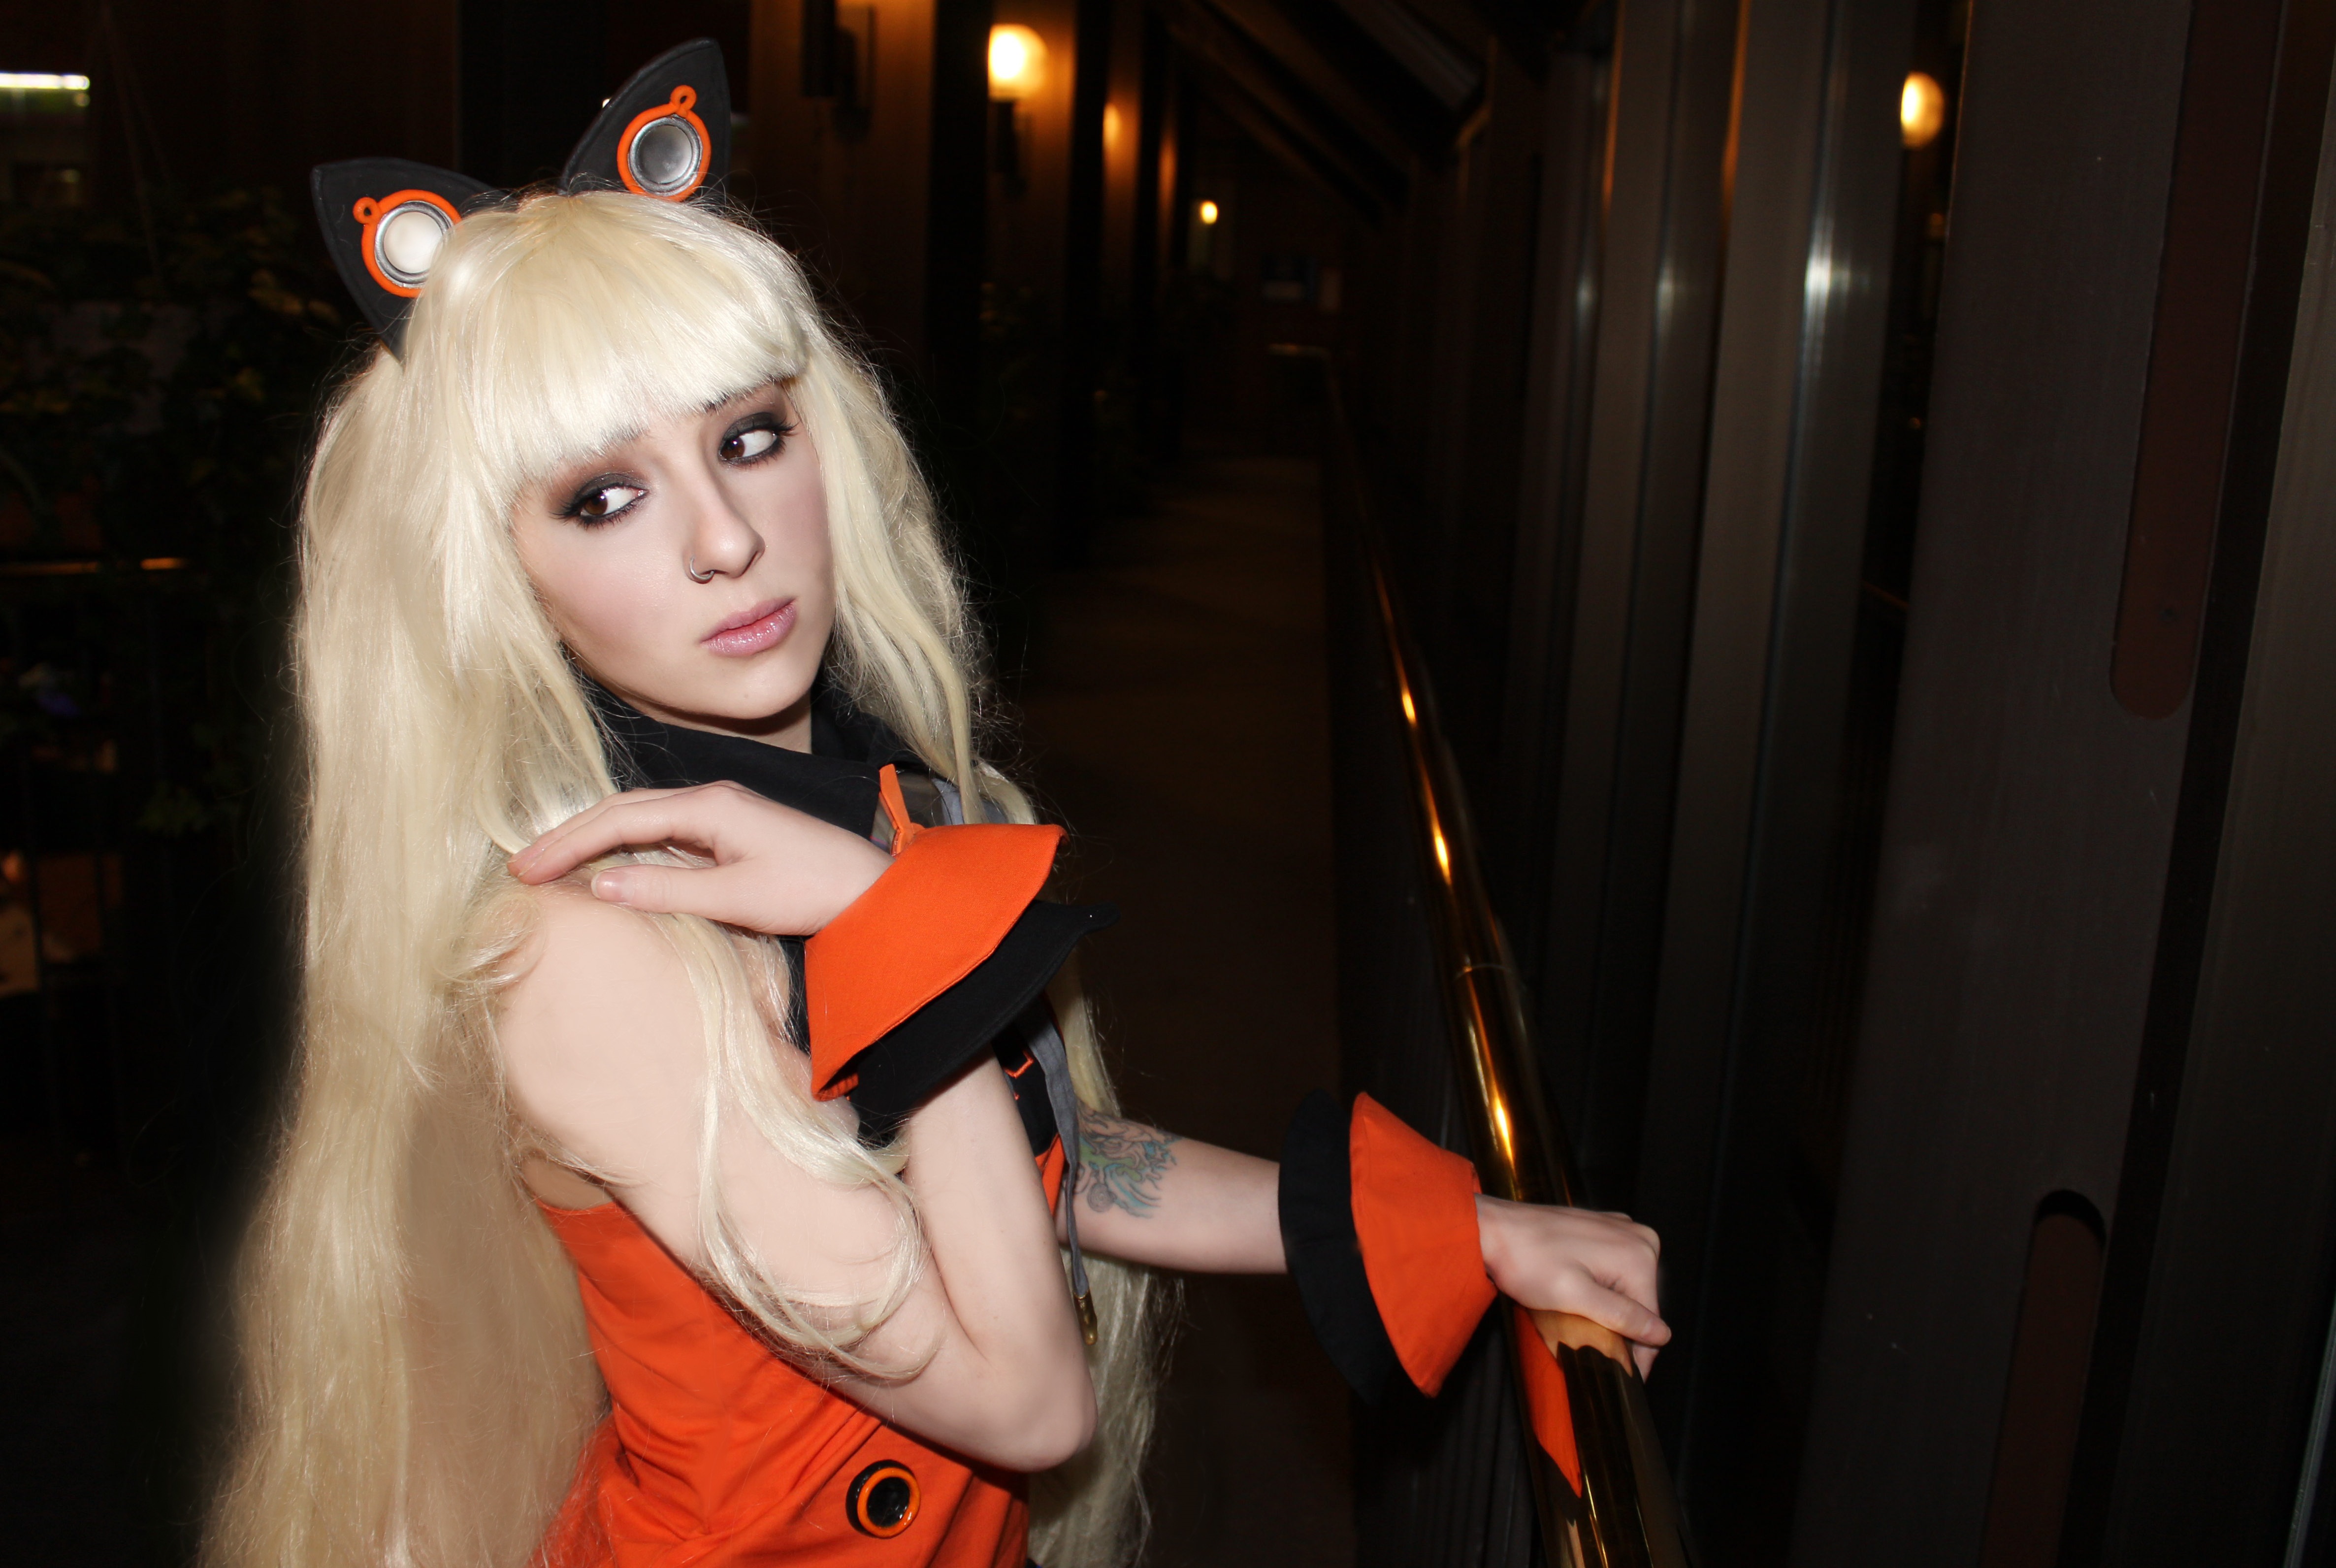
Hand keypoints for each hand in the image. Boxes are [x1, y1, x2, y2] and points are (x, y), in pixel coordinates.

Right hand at [508, 783, 892, 934]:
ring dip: (594, 838)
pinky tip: (607, 866)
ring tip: (551, 865)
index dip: (568, 844)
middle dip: (569, 836)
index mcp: (708, 806)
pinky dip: (626, 846)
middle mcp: (710, 800)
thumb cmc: (810, 891)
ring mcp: (720, 814)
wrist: (869, 889)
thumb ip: (666, 890)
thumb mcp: (735, 899)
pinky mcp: (730, 832)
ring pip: (640, 818)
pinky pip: (663, 833)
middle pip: (622, 810)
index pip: (619, 820)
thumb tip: (600, 886)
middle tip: (522, 867)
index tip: (527, 869)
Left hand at [1475, 1196, 1668, 1377]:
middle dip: (1621, 1330)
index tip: (1623, 1379)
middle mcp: (1637, 1237)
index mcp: (1638, 1254)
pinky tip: (1578, 1300)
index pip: (1652, 1320)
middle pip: (1642, 1303)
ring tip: (1580, 1325)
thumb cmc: (1525, 1260)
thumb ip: (1622, 1316)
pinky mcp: (1603, 1231)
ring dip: (1610, 1312)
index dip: (1638, 1355)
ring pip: (1628, 1290)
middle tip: (1591, 1351)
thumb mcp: (1575, 1297)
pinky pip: (1614, 1272)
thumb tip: (1661, 1334)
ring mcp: (1620, 1231)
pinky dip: (1602, 1291)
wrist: (1492, 1229)